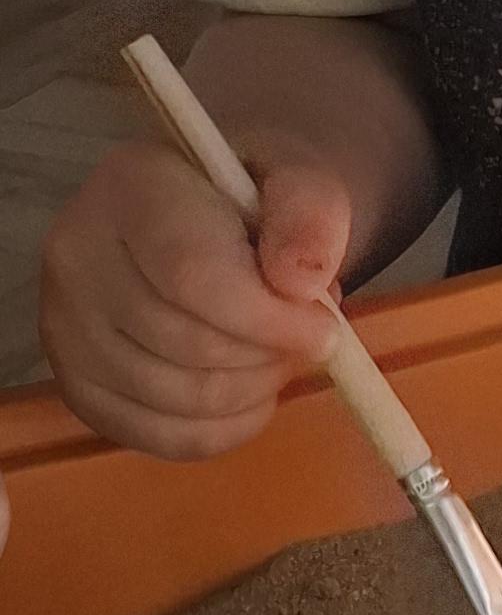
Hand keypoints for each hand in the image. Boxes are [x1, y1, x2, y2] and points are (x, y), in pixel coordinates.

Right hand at [40, 134, 350, 458]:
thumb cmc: (254, 196)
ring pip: (172, 397)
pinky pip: (156, 435)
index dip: (268, 319)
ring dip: (249, 393)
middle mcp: (76, 256)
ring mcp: (64, 326)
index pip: (191, 275)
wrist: (209, 215)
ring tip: (277, 356)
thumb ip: (312, 215)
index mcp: (129, 189)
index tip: (324, 331)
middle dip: (266, 357)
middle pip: (183, 343)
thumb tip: (301, 282)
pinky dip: (221, 430)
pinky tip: (250, 395)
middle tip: (305, 341)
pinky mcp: (75, 384)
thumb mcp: (299, 178)